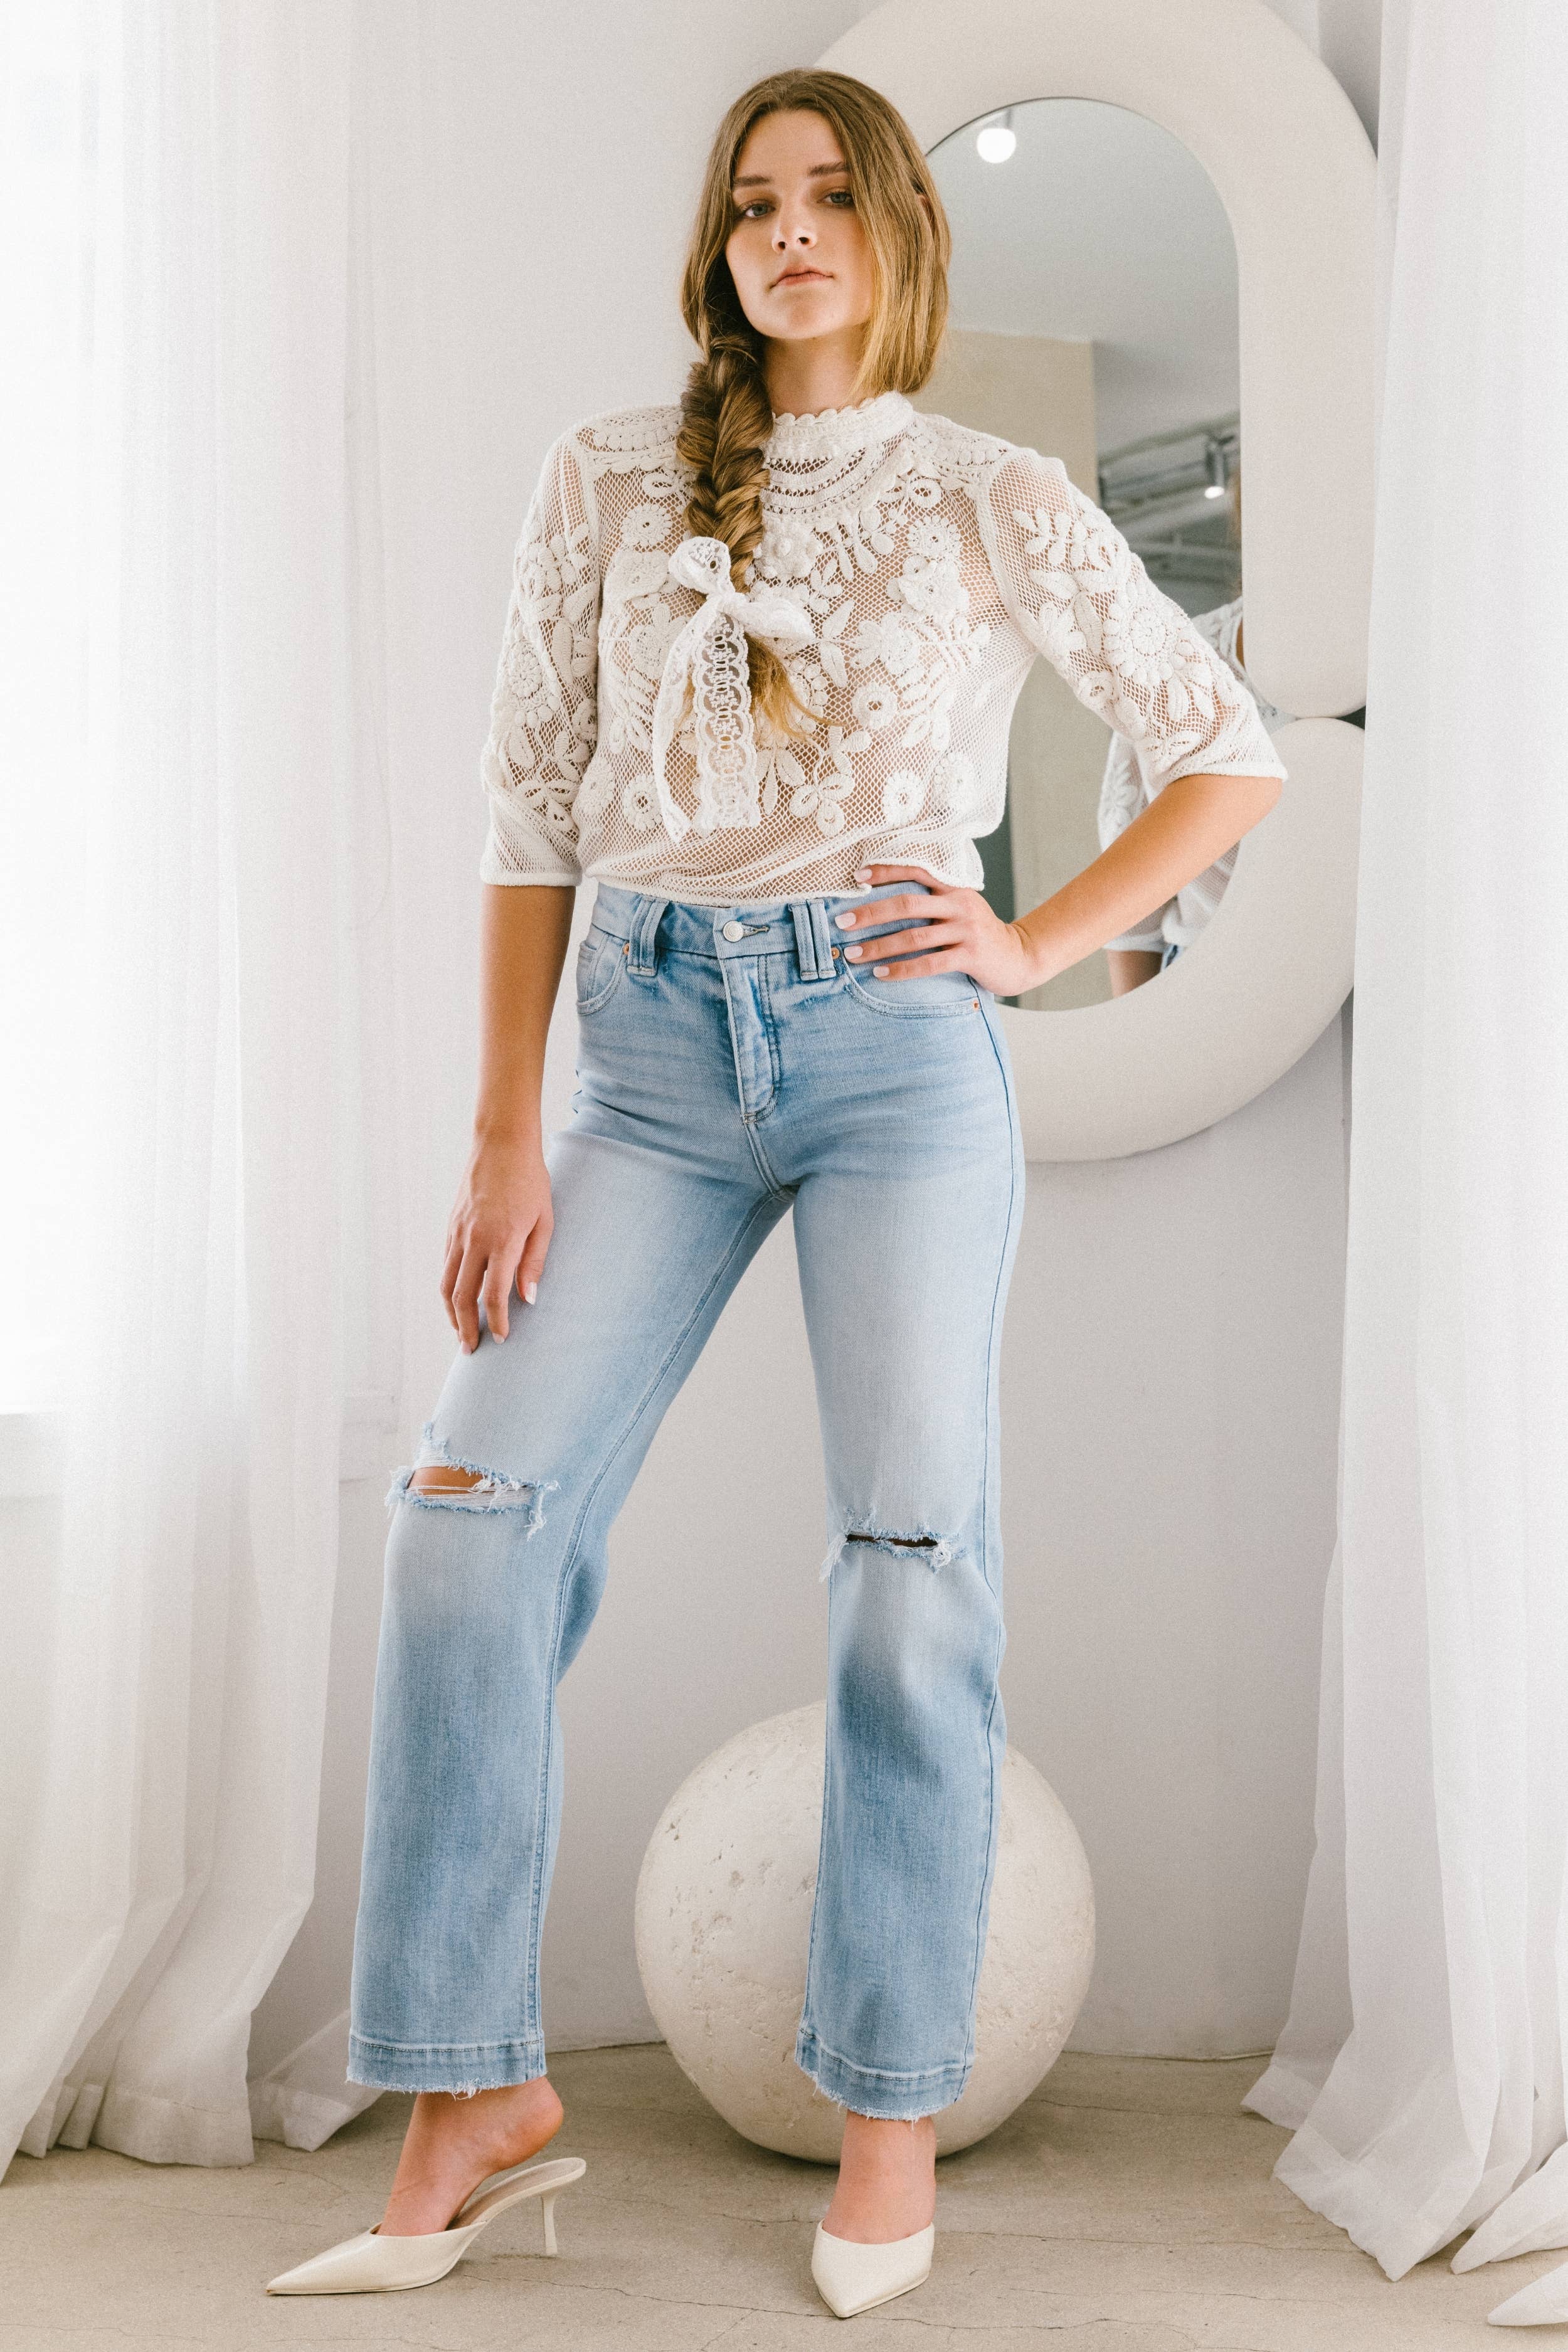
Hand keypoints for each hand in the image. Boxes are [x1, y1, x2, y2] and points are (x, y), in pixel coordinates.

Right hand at [441, 1136, 553, 1352]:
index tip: (502, 1338)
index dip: (496, 1321)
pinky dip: (448, 1289)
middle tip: (471, 1350)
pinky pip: (445, 1265)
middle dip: (465, 1328)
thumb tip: (529, 1299)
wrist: (501, 1144)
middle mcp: (474, 1240)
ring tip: (459, 1332)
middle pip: (462, 1296)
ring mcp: (458, 1233)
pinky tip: (457, 1299)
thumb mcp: (544, 1221)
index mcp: (502, 1240)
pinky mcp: (451, 1226)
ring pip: (446, 1284)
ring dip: (451, 1313)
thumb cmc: (531, 1181)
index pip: (493, 1295)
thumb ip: (535, 1262)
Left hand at [838, 863, 1045, 995]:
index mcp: (954, 888)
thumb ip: (933, 901)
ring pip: (914, 937)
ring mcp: (966, 930)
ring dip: (879, 946)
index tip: (857, 877)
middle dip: (871, 913)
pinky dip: (902, 970)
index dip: (886, 871)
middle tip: (843, 922)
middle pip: (907, 904)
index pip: (916, 870)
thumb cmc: (979, 934)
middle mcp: (959, 904)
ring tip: (852, 954)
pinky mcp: (971, 956)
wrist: (1018, 957)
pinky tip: (880, 974)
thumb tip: (885, 903)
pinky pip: (929, 963)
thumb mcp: (960, 909)